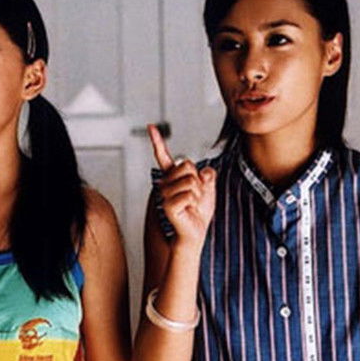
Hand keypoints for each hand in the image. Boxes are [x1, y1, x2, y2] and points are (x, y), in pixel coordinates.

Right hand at [149, 124, 215, 247]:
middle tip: (195, 196)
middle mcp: (165, 183)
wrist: (194, 234)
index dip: (157, 141)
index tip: (150, 127)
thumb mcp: (208, 190)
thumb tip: (205, 171)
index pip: (164, 157)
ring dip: (198, 193)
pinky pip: (190, 194)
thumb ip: (208, 177)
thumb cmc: (198, 213)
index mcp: (173, 177)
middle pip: (187, 165)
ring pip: (190, 180)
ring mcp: (164, 194)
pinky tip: (189, 210)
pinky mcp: (167, 205)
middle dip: (198, 180)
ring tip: (192, 205)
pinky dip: (195, 202)